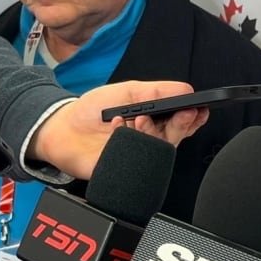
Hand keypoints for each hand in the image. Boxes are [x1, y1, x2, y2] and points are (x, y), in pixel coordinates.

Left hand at [31, 81, 208, 179]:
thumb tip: (187, 89)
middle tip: (180, 114)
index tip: (198, 109)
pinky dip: (128, 140)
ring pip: (158, 150)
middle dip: (180, 125)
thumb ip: (157, 91)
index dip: (193, 116)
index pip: (182, 121)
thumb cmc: (94, 111)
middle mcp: (148, 140)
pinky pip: (135, 162)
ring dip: (152, 132)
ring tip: (140, 118)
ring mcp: (136, 156)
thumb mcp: (128, 92)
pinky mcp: (122, 170)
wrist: (63, 129)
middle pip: (176, 137)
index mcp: (154, 120)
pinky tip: (119, 128)